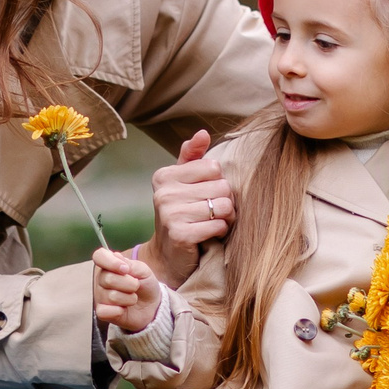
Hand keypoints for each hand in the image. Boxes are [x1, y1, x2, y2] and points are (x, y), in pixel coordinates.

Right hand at [92, 246, 161, 332]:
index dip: (111, 262)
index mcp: (109, 265)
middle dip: (129, 284)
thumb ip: (131, 264)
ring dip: (129, 299)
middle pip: (108, 279)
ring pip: (111, 296)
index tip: (126, 269)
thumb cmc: (145, 284)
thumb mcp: (144, 271)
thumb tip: (117, 259)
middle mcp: (101, 280)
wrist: (152, 305)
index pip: (99, 256)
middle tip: (136, 286)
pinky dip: (118, 311)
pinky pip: (104, 311)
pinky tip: (123, 310)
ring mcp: (100, 296)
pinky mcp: (102, 312)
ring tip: (132, 298)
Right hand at [138, 130, 231, 286]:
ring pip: (223, 206)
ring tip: (212, 223)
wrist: (168, 256)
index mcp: (164, 176)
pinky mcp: (179, 234)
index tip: (207, 195)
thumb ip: (192, 157)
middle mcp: (163, 193)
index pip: (213, 167)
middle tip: (213, 212)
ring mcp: (169, 214)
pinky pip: (218, 225)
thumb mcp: (183, 183)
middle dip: (225, 201)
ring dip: (225, 218)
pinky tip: (209, 235)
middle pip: (222, 186)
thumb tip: (202, 133)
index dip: (218, 182)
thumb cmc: (181, 214)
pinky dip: (220, 231)